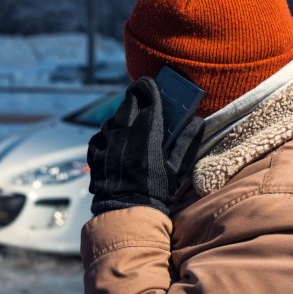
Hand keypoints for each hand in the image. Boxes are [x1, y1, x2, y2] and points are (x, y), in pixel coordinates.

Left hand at [87, 77, 204, 215]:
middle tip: (142, 97)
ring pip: (114, 118)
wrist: (124, 210)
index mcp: (146, 134)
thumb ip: (186, 142)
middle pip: (128, 103)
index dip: (149, 87)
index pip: (148, 99)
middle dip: (136, 97)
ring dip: (122, 117)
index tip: (151, 83)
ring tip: (131, 125)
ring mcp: (105, 140)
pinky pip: (102, 133)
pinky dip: (110, 133)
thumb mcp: (175, 169)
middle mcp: (123, 132)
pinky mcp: (94, 149)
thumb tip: (198, 121)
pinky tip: (117, 142)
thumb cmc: (154, 191)